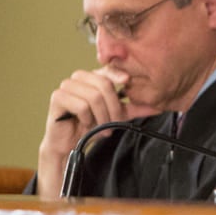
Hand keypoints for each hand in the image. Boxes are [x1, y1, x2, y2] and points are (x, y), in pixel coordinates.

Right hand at [35, 67, 135, 198]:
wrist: (69, 143)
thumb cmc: (90, 126)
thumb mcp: (116, 116)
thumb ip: (134, 109)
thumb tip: (157, 106)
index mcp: (92, 78)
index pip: (107, 71)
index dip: (117, 74)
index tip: (127, 81)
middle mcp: (78, 78)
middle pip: (104, 84)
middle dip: (113, 107)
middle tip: (113, 122)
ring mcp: (66, 86)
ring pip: (94, 96)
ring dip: (101, 116)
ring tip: (100, 126)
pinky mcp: (57, 97)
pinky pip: (81, 105)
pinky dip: (87, 118)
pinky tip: (85, 124)